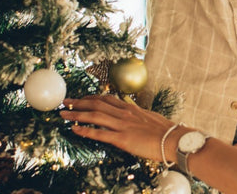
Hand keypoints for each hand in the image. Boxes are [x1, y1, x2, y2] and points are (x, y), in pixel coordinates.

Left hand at [60, 95, 174, 161]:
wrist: (173, 138)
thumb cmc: (163, 129)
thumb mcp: (147, 116)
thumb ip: (136, 112)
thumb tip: (130, 108)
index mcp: (129, 107)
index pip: (106, 98)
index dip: (90, 97)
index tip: (80, 98)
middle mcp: (124, 113)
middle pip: (96, 103)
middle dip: (79, 102)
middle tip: (65, 102)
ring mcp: (122, 125)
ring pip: (94, 116)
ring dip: (77, 113)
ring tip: (63, 114)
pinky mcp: (122, 139)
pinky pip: (100, 134)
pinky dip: (85, 131)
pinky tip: (74, 129)